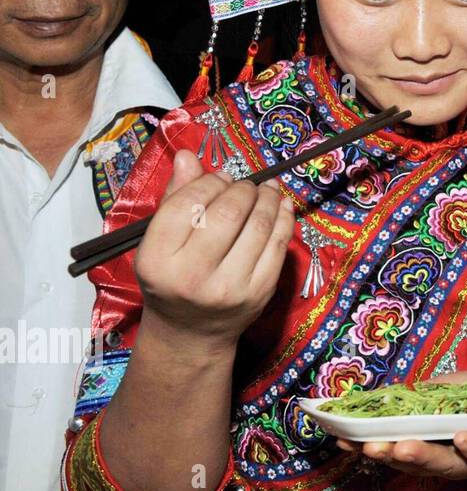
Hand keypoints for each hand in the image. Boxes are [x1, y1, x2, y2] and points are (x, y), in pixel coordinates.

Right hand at [135, 148, 295, 350]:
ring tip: (266, 189)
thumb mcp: (159, 242)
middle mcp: (192, 276)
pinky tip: (281, 205)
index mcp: (157, 260)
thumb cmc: (172, 279)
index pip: (188, 204)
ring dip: (267, 198)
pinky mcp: (260, 293)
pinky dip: (284, 218)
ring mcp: (230, 287)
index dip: (209, 181)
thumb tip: (187, 155)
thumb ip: (174, 197)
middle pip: (228, 212)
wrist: (190, 334)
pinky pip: (280, 245)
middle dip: (242, 188)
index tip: (220, 177)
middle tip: (245, 184)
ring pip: (259, 225)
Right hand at [335, 372, 466, 480]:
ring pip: (444, 463)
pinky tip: (460, 437)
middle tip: (369, 447)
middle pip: (413, 461)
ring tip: (404, 445)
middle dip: (390, 454)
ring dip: (423, 455)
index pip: (393, 446)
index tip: (341, 439)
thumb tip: (386, 394)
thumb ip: (422, 392)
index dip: (367, 445)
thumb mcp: (451, 385)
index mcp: (429, 440)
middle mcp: (446, 455)